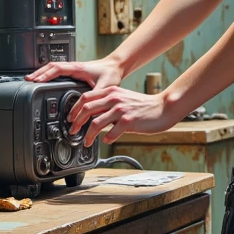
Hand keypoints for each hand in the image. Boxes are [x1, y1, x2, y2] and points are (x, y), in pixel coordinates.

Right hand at [26, 57, 119, 88]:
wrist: (116, 66)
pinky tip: (45, 80)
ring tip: (32, 80)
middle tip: (27, 81)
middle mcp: (73, 67)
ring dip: (42, 73)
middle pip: (50, 67)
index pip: (57, 69)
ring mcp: (73, 69)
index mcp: (78, 68)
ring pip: (53, 68)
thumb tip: (87, 108)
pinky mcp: (74, 72)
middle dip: (38, 73)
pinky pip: (57, 71)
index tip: (35, 81)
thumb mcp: (105, 87)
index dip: (45, 75)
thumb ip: (96, 97)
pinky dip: (49, 74)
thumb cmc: (111, 74)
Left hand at [67, 85, 184, 142]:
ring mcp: (121, 110)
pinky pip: (110, 133)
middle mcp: (114, 98)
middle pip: (87, 109)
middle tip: (73, 131)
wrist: (163, 108)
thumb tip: (93, 113)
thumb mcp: (124, 98)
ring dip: (88, 135)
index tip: (71, 118)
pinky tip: (106, 140)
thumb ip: (109, 103)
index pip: (85, 97)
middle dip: (76, 122)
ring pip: (96, 123)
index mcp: (112, 91)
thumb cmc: (144, 106)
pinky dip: (106, 139)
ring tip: (87, 142)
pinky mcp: (128, 122)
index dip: (75, 109)